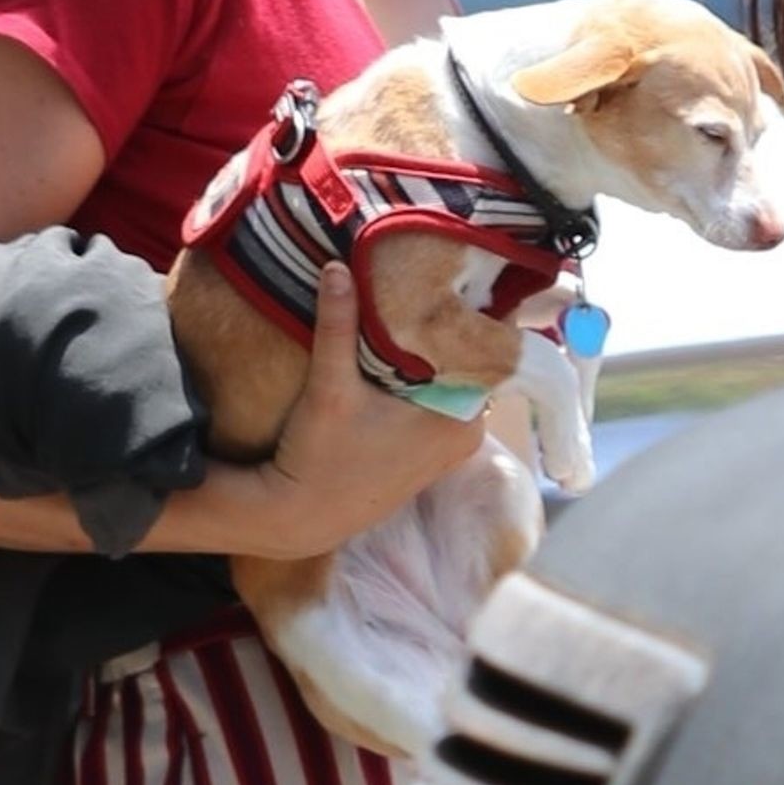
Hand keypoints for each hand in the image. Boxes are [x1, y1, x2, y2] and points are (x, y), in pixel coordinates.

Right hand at [255, 263, 485, 557]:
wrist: (301, 518)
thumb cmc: (321, 459)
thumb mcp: (329, 388)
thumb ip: (338, 326)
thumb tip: (338, 266)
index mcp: (462, 421)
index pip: (482, 352)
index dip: (464, 313)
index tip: (444, 277)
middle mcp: (467, 435)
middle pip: (463, 364)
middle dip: (441, 328)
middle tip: (419, 282)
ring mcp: (449, 447)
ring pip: (447, 381)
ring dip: (426, 353)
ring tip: (405, 306)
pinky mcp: (427, 451)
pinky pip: (435, 399)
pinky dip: (418, 377)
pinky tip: (394, 351)